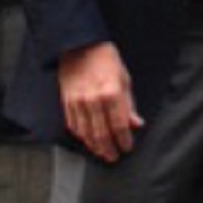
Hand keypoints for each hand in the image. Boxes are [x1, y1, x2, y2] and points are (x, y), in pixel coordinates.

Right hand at [58, 41, 142, 162]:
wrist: (80, 46)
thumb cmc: (105, 60)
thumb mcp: (124, 79)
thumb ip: (129, 105)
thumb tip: (136, 124)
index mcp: (111, 93)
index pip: (119, 126)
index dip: (124, 140)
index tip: (127, 147)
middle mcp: (93, 100)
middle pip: (101, 134)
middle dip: (109, 149)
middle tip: (113, 157)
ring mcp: (78, 102)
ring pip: (86, 133)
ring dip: (94, 146)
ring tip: (101, 152)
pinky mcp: (67, 101)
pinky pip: (73, 125)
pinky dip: (81, 135)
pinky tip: (86, 140)